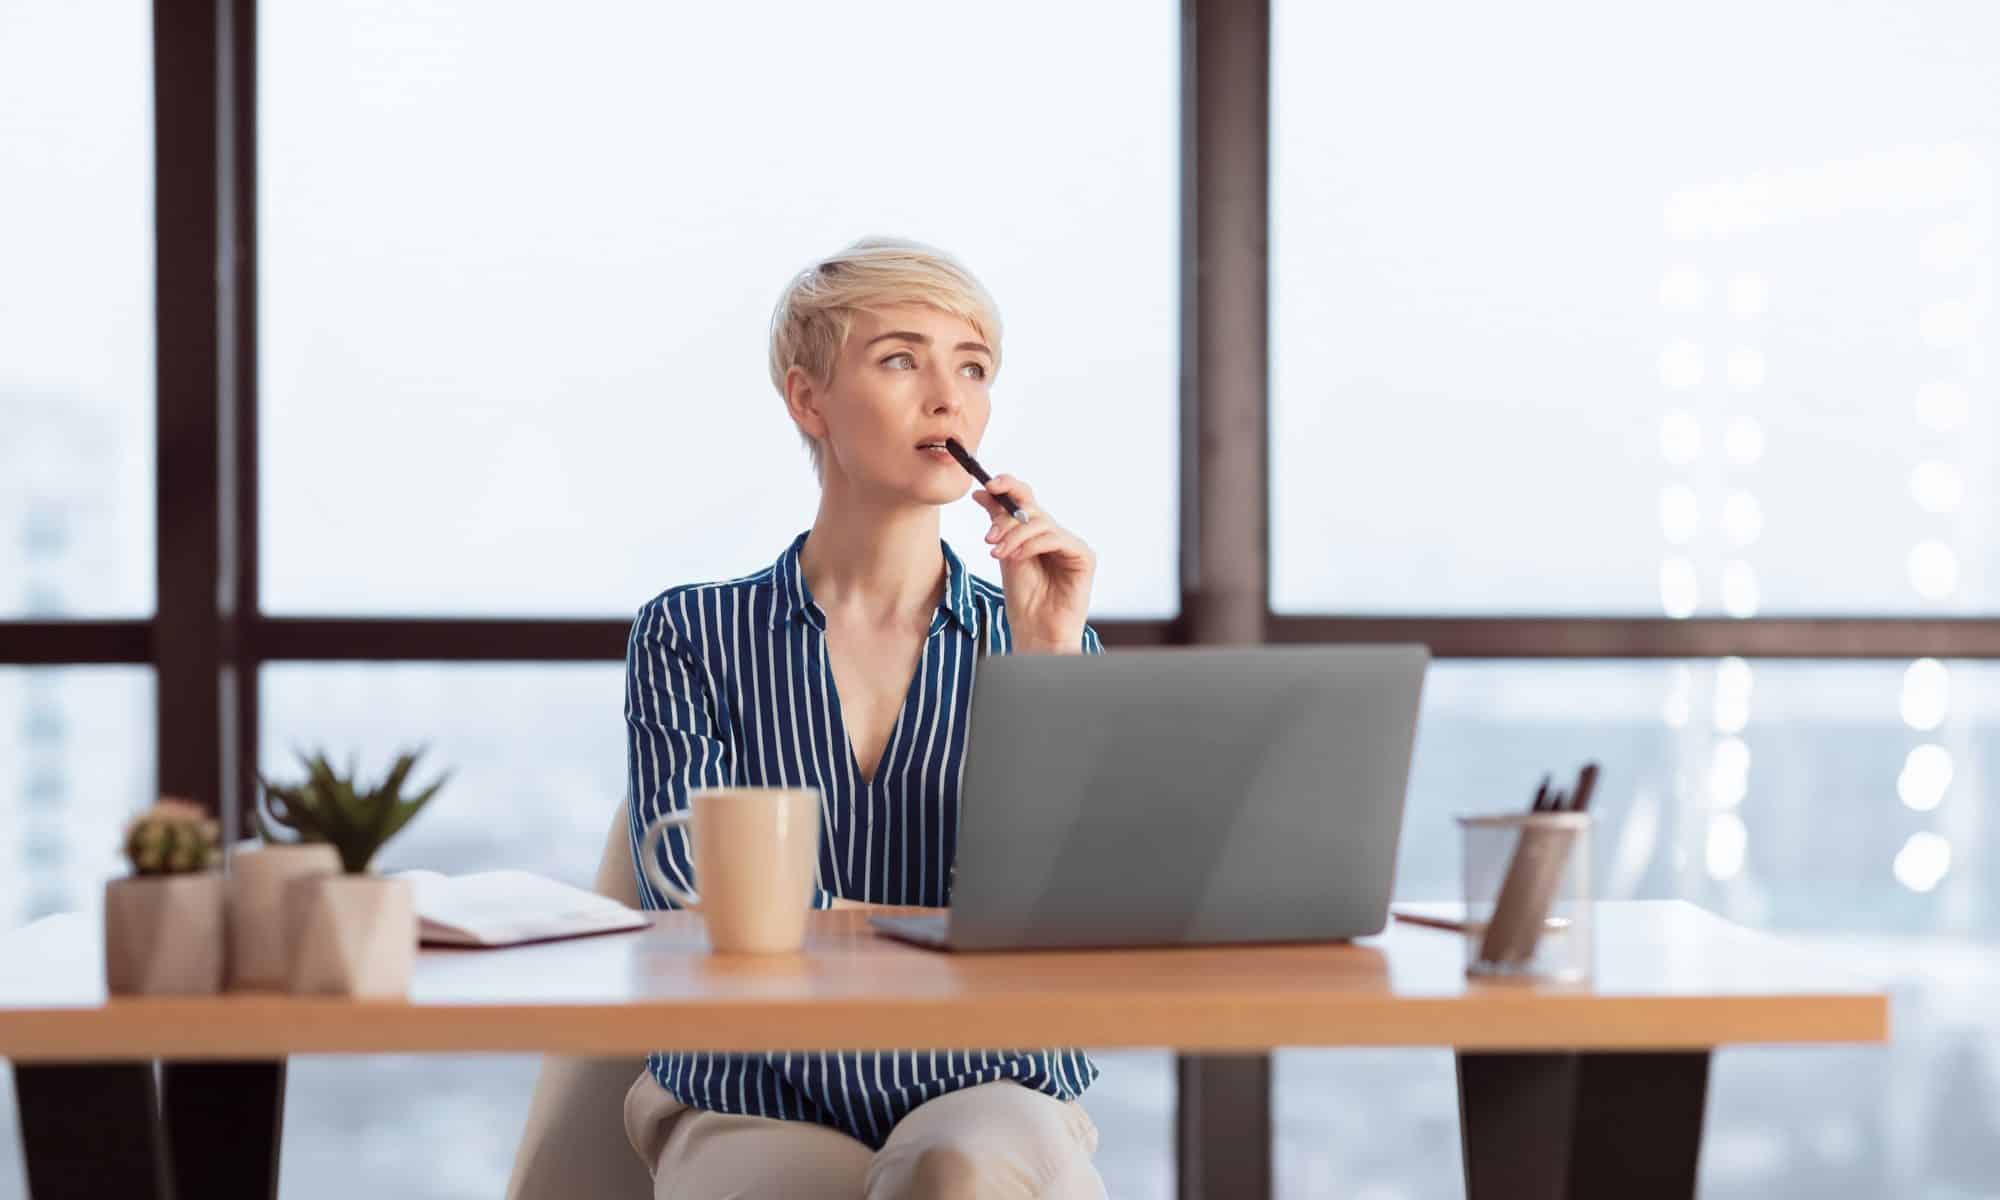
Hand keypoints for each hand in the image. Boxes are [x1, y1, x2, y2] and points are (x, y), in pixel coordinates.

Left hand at [971, 475, 1095, 653]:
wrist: (1036, 630)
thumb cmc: (1023, 598)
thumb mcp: (1004, 553)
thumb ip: (998, 523)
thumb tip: (981, 491)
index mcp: (1037, 532)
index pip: (1025, 498)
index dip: (1008, 485)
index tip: (987, 484)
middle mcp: (1056, 533)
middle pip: (1031, 507)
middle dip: (1005, 519)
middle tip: (989, 538)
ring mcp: (1071, 544)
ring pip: (1040, 522)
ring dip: (1014, 536)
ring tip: (998, 553)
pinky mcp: (1084, 556)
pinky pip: (1055, 538)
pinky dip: (1032, 545)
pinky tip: (1016, 558)